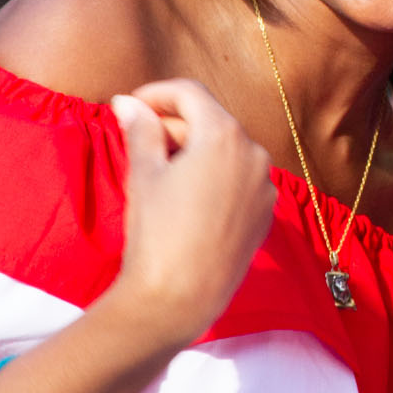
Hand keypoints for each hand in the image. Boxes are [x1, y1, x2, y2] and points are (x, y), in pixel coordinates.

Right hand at [109, 79, 274, 346]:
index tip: (132, 106)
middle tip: (138, 138)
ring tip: (160, 167)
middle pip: (211, 121)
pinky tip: (187, 194)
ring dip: (195, 149)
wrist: (179, 298)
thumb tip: (127, 103)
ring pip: (227, 151)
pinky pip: (239, 179)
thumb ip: (140, 130)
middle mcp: (254, 153)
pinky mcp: (265, 213)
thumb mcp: (144, 174)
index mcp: (225, 135)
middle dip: (175, 124)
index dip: (157, 94)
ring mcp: (265, 185)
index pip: (190, 93)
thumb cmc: (157, 232)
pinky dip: (215, 175)